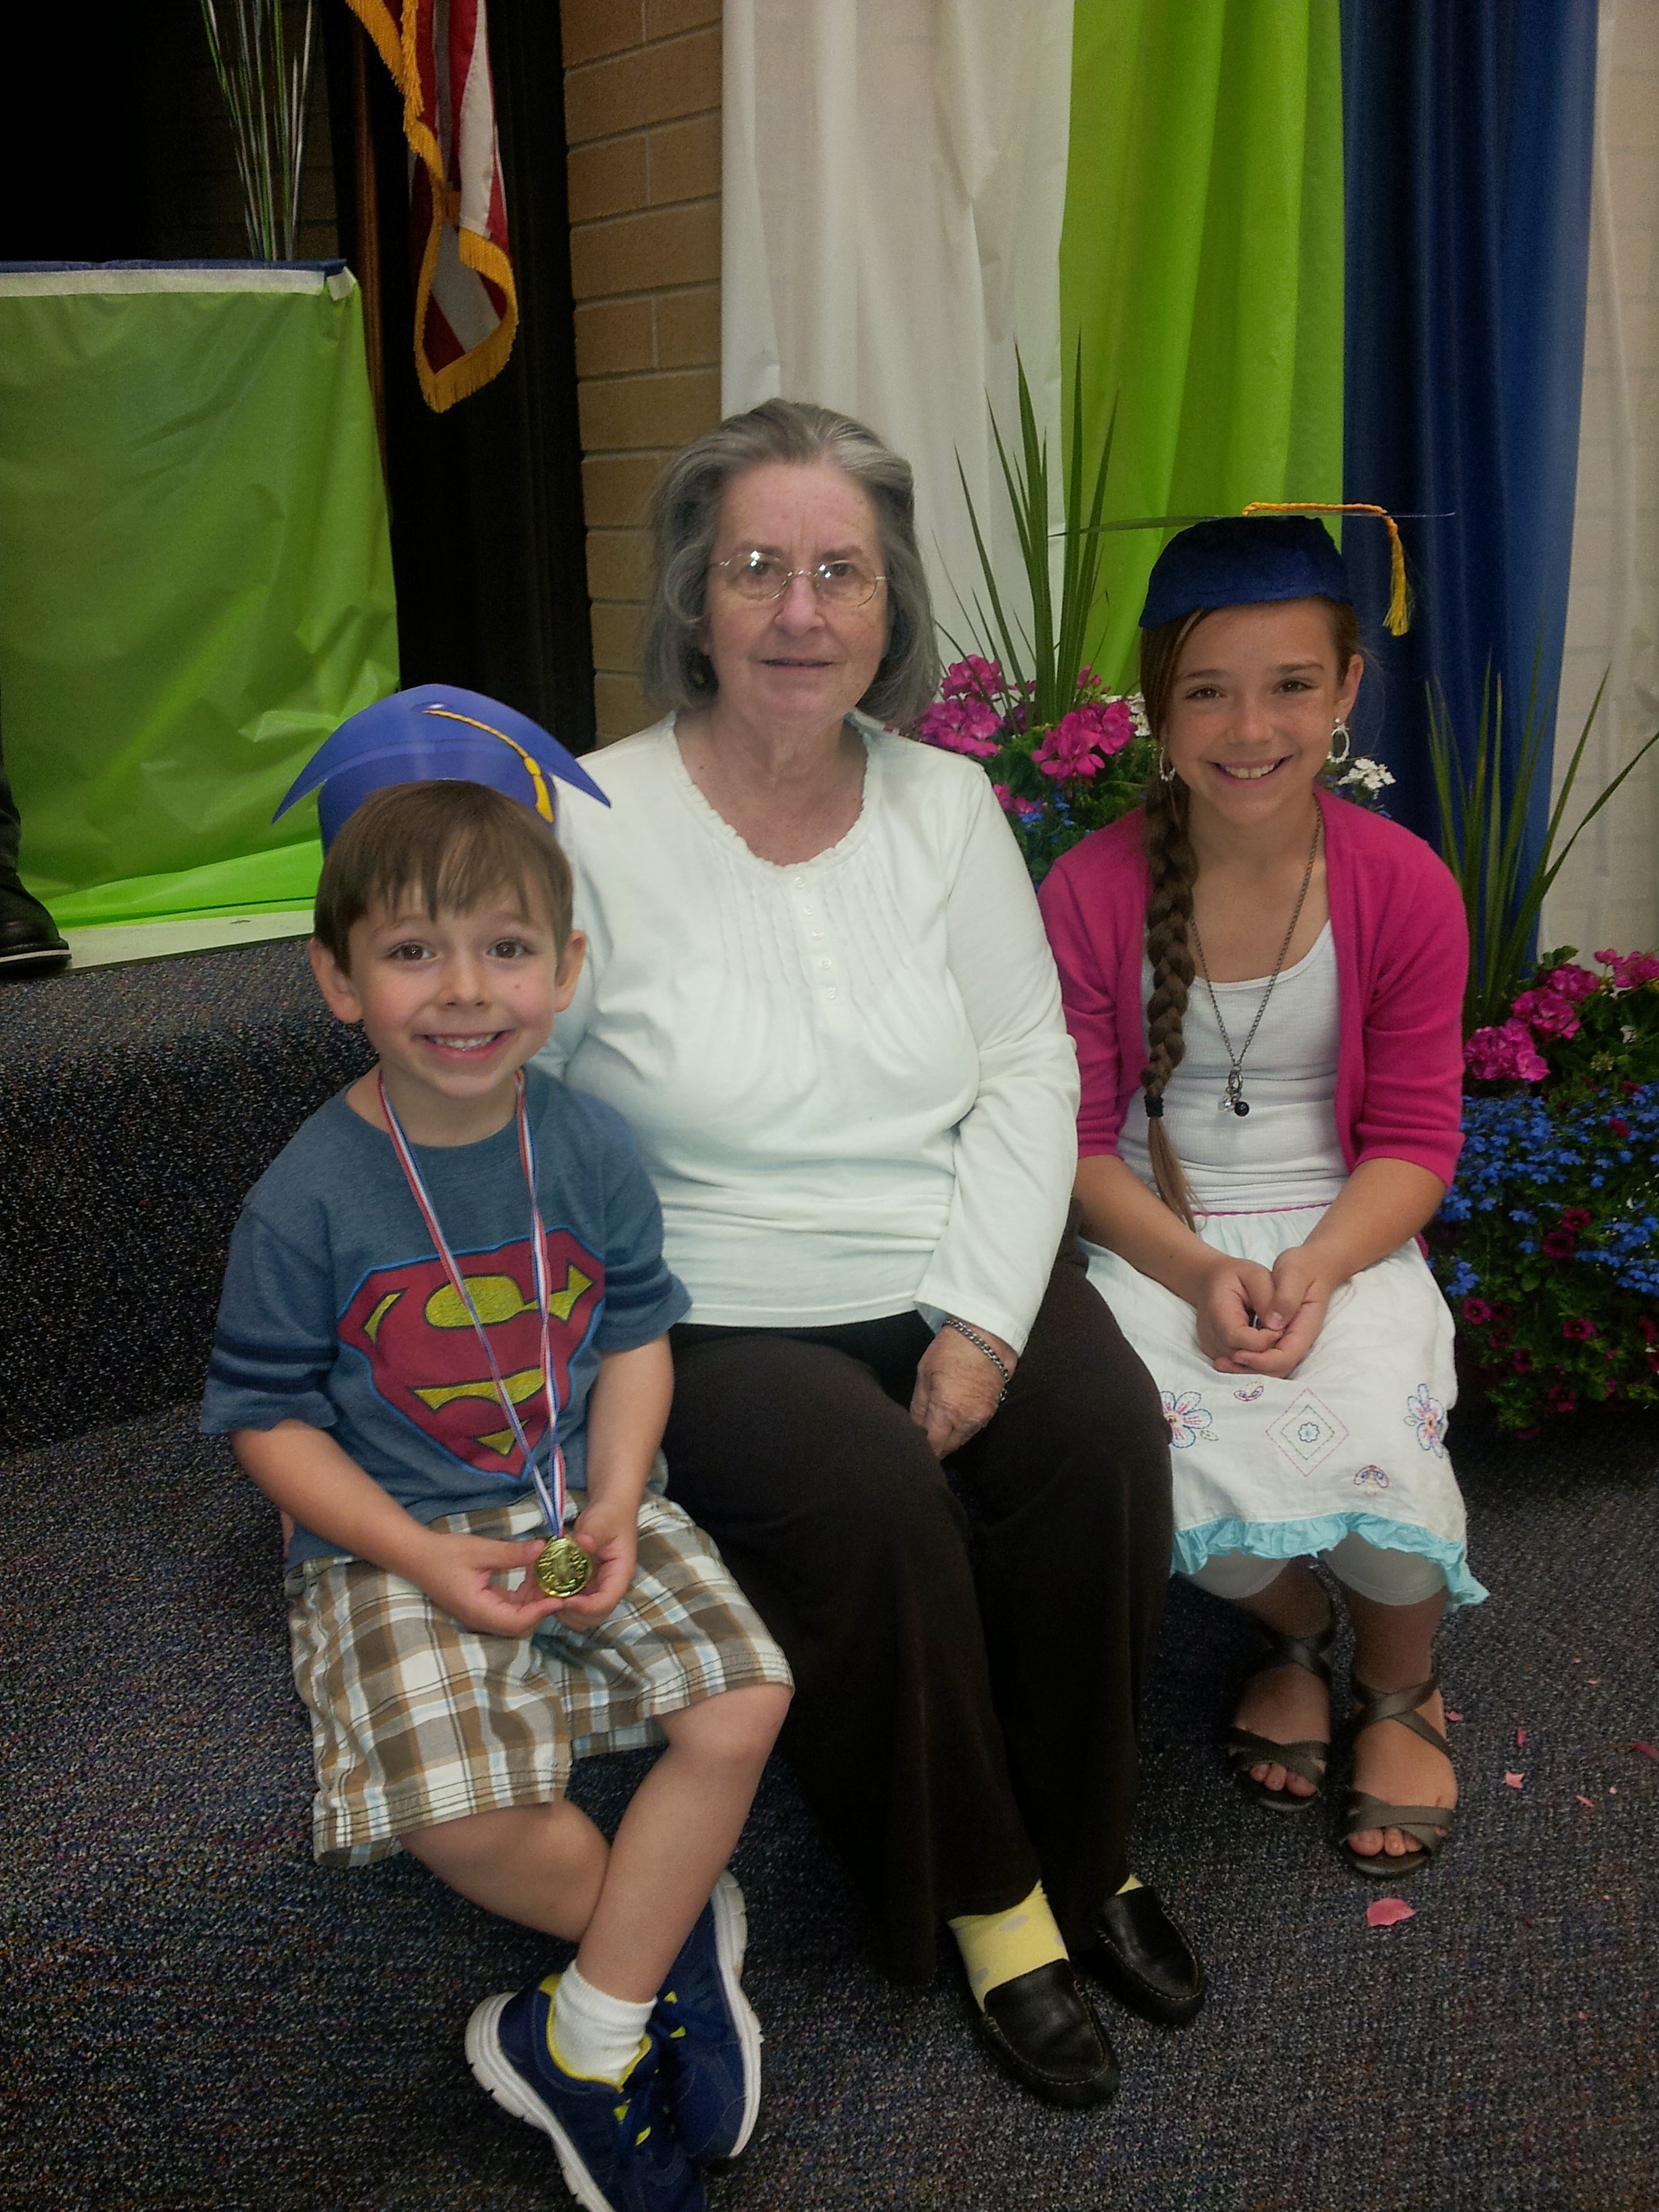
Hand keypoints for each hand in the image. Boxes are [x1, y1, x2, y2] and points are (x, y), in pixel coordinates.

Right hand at [411, 1531, 569, 1637]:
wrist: (417, 1556)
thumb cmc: (445, 1554)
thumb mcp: (481, 1551)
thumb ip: (512, 1553)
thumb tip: (543, 1548)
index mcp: (479, 1610)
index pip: (517, 1622)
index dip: (541, 1611)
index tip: (562, 1596)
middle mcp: (481, 1619)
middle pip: (520, 1624)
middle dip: (541, 1606)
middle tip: (560, 1584)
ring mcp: (481, 1614)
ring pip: (516, 1616)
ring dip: (534, 1599)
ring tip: (550, 1576)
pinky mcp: (482, 1606)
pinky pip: (509, 1607)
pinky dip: (523, 1595)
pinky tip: (533, 1574)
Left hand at [547, 1496, 637, 1627]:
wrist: (610, 1511)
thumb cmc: (609, 1516)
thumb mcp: (601, 1521)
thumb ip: (593, 1532)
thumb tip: (582, 1543)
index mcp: (620, 1574)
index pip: (607, 1602)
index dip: (586, 1607)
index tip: (565, 1600)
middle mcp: (610, 1587)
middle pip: (594, 1616)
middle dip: (572, 1613)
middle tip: (551, 1598)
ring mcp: (597, 1588)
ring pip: (582, 1615)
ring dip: (564, 1610)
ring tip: (546, 1594)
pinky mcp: (586, 1586)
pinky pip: (573, 1603)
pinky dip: (560, 1601)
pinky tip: (546, 1588)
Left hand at [909, 1321, 1014, 1457]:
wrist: (987, 1335)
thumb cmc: (950, 1349)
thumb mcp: (924, 1373)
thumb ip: (919, 1406)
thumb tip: (915, 1427)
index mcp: (947, 1412)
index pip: (933, 1446)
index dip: (922, 1449)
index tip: (913, 1446)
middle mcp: (966, 1420)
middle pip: (949, 1448)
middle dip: (935, 1447)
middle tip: (922, 1439)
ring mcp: (982, 1417)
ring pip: (962, 1440)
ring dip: (949, 1439)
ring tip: (935, 1429)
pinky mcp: (992, 1411)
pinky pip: (973, 1429)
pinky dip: (961, 1429)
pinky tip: (952, 1419)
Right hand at [1194, 1256, 1286, 1372]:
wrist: (1212, 1282)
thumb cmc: (1237, 1276)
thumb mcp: (1257, 1276)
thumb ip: (1269, 1299)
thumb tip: (1278, 1327)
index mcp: (1217, 1310)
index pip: (1239, 1338)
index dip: (1265, 1339)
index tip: (1281, 1327)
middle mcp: (1209, 1334)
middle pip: (1241, 1357)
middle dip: (1268, 1351)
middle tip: (1281, 1333)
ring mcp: (1211, 1347)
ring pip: (1242, 1366)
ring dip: (1264, 1356)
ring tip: (1271, 1334)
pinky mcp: (1216, 1354)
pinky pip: (1240, 1366)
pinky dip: (1256, 1358)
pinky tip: (1262, 1340)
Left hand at [1226, 1245, 1335, 1377]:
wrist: (1309, 1266)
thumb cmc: (1301, 1267)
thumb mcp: (1294, 1273)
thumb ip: (1286, 1297)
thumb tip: (1274, 1324)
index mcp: (1304, 1328)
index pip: (1285, 1357)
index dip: (1261, 1361)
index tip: (1237, 1353)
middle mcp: (1296, 1340)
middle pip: (1275, 1370)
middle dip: (1248, 1370)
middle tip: (1221, 1363)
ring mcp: (1287, 1342)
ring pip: (1267, 1369)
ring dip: (1243, 1369)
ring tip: (1219, 1362)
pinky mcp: (1276, 1340)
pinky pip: (1261, 1359)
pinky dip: (1243, 1360)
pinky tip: (1224, 1354)